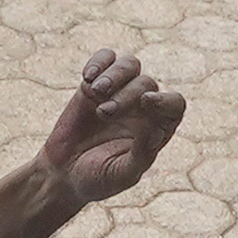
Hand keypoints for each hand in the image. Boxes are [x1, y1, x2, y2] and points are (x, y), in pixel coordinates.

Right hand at [32, 48, 182, 212]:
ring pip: (130, 65)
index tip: (146, 102)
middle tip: (105, 113)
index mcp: (158, 128)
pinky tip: (88, 77)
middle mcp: (142, 107)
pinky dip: (99, 61)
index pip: (174, 104)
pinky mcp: (93, 85)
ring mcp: (118, 92)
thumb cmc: (98, 179)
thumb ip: (141, 155)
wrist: (63, 175)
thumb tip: (155, 130)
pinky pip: (105, 58)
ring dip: (115, 74)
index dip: (165, 100)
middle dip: (126, 94)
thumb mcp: (122, 175)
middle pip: (147, 83)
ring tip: (96, 91)